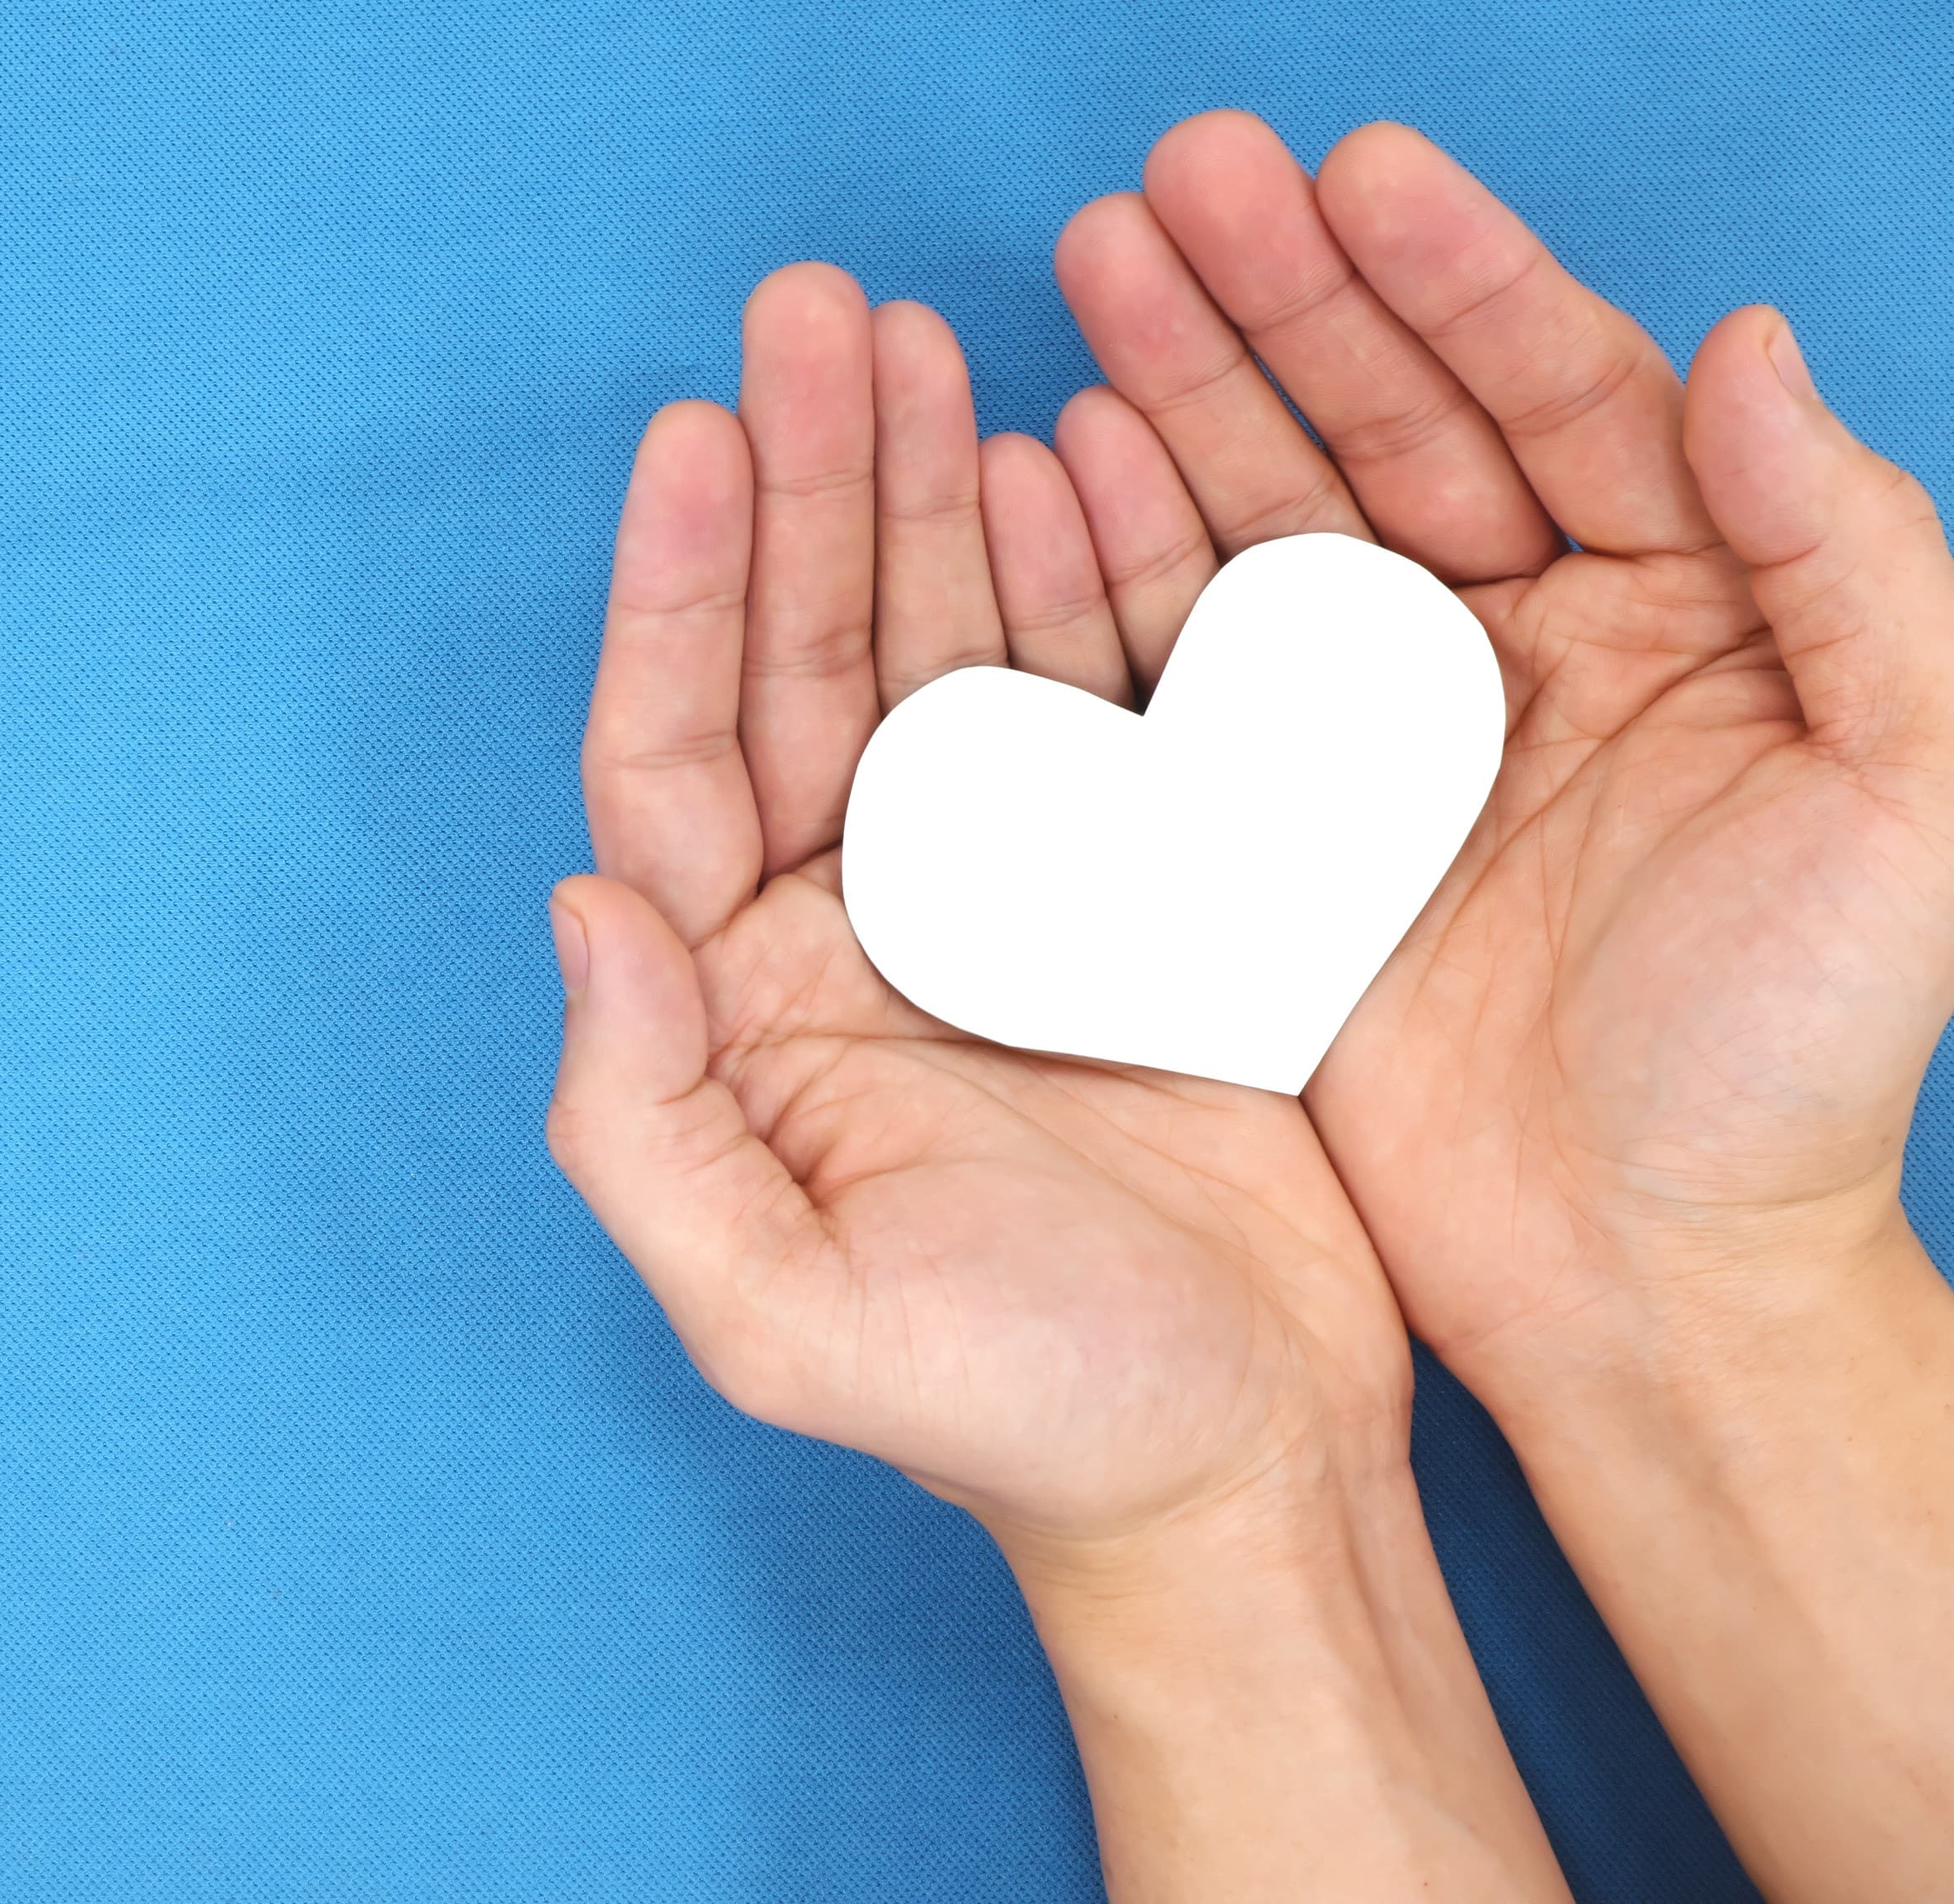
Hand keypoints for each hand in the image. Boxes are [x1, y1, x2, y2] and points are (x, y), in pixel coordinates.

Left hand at [546, 263, 1402, 1553]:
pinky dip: (1076, 582)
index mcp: (737, 1013)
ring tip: (928, 343)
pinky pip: (1089, 703)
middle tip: (822, 316)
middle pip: (803, 670)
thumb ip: (639, 1124)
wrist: (1244, 1472)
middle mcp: (843, 936)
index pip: (673, 761)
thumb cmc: (1014, 1418)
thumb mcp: (780, 1314)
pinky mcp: (1132, 894)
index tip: (698, 431)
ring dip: (927, 501)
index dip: (680, 596)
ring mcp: (992, 903)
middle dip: (810, 493)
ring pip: (939, 658)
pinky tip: (1061, 460)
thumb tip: (578, 900)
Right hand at [1044, 110, 1953, 1901]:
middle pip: (1387, 427)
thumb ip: (1866, 568)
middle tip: (1165, 183)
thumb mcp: (1918, 809)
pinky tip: (1049, 466)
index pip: (1561, 397)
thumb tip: (1746, 347)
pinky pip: (1180, 671)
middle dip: (1279, 297)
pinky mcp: (1269, 836)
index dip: (1457, 280)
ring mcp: (1379, 739)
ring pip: (1267, 519)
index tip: (1350, 171)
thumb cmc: (1798, 1062)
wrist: (1647, 1284)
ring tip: (1082, 273)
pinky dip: (1114, 565)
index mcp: (1686, 612)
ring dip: (1179, 392)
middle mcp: (1520, 648)